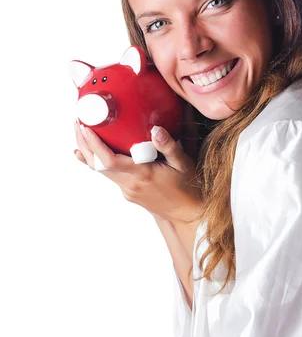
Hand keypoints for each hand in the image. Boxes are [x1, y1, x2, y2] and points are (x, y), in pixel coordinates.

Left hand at [73, 118, 203, 224]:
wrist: (187, 213)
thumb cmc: (187, 187)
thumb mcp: (183, 163)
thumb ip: (169, 146)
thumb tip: (156, 129)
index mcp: (142, 174)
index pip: (109, 160)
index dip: (94, 144)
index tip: (86, 127)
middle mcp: (130, 184)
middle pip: (97, 165)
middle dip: (84, 143)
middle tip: (78, 123)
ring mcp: (127, 190)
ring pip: (99, 171)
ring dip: (87, 152)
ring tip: (81, 132)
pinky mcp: (127, 191)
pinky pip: (107, 175)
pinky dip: (96, 162)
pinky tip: (86, 154)